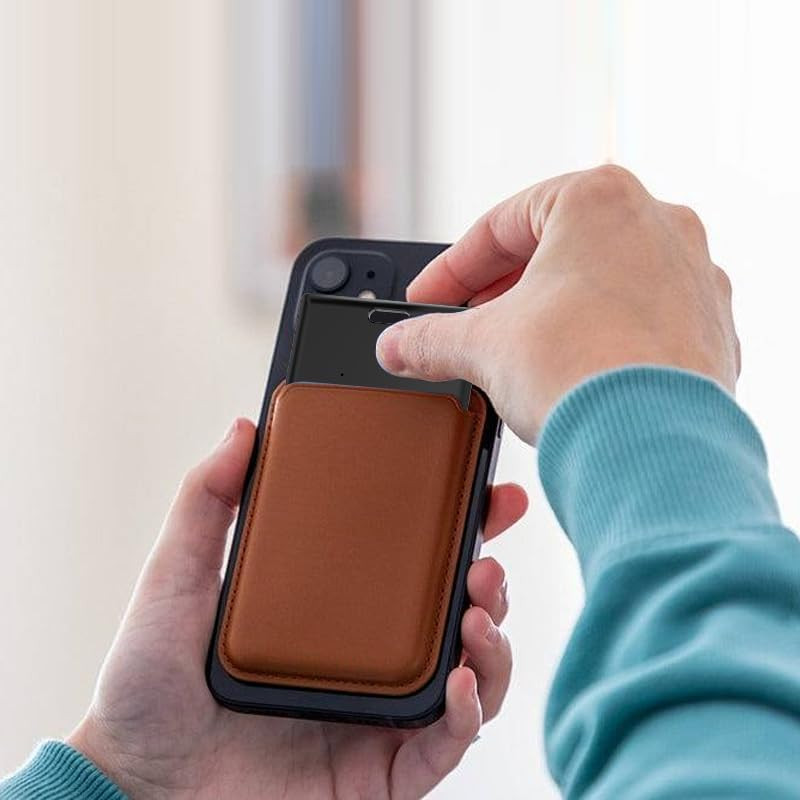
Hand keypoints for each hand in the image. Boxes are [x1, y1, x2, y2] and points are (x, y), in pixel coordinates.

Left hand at [68, 419, 526, 798]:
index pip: (412, 561)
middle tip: (489, 555)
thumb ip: (205, 502)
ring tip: (479, 609)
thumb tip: (242, 430)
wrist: (135, 782)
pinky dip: (470, 711)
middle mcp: (368, 657)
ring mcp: (379, 712)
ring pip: (472, 673)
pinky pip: (447, 742)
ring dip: (493, 640)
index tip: (485, 491)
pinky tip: (462, 679)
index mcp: (336, 610)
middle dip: (490, 579)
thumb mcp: (176, 577)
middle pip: (455, 612)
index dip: (458, 527)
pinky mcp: (381, 769)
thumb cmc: (150, 685)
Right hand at [376, 165, 738, 442]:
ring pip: (600, 282)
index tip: (428, 301)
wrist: (655, 446)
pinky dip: (600, 337)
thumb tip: (398, 347)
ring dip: (551, 312)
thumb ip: (430, 339)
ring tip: (516, 353)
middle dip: (501, 291)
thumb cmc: (583, 373)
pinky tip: (571, 371)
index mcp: (600, 200)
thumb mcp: (483, 347)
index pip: (500, 225)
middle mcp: (658, 223)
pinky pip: (639, 319)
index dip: (451, 270)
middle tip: (466, 326)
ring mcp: (692, 275)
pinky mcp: (709, 326)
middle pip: (552, 249)